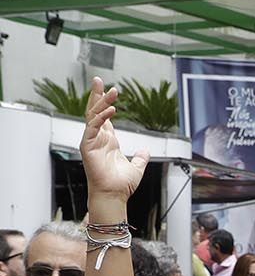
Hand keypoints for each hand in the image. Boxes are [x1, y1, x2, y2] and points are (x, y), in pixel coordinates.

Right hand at [79, 79, 148, 204]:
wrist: (114, 195)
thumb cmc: (121, 184)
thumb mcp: (136, 167)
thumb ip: (140, 157)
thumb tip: (145, 150)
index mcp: (107, 141)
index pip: (104, 117)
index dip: (105, 103)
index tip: (109, 90)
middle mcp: (97, 138)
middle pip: (95, 111)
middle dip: (97, 95)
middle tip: (99, 80)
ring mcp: (91, 141)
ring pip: (93, 116)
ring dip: (101, 102)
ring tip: (112, 91)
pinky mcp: (87, 146)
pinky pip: (93, 127)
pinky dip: (101, 118)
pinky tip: (111, 110)